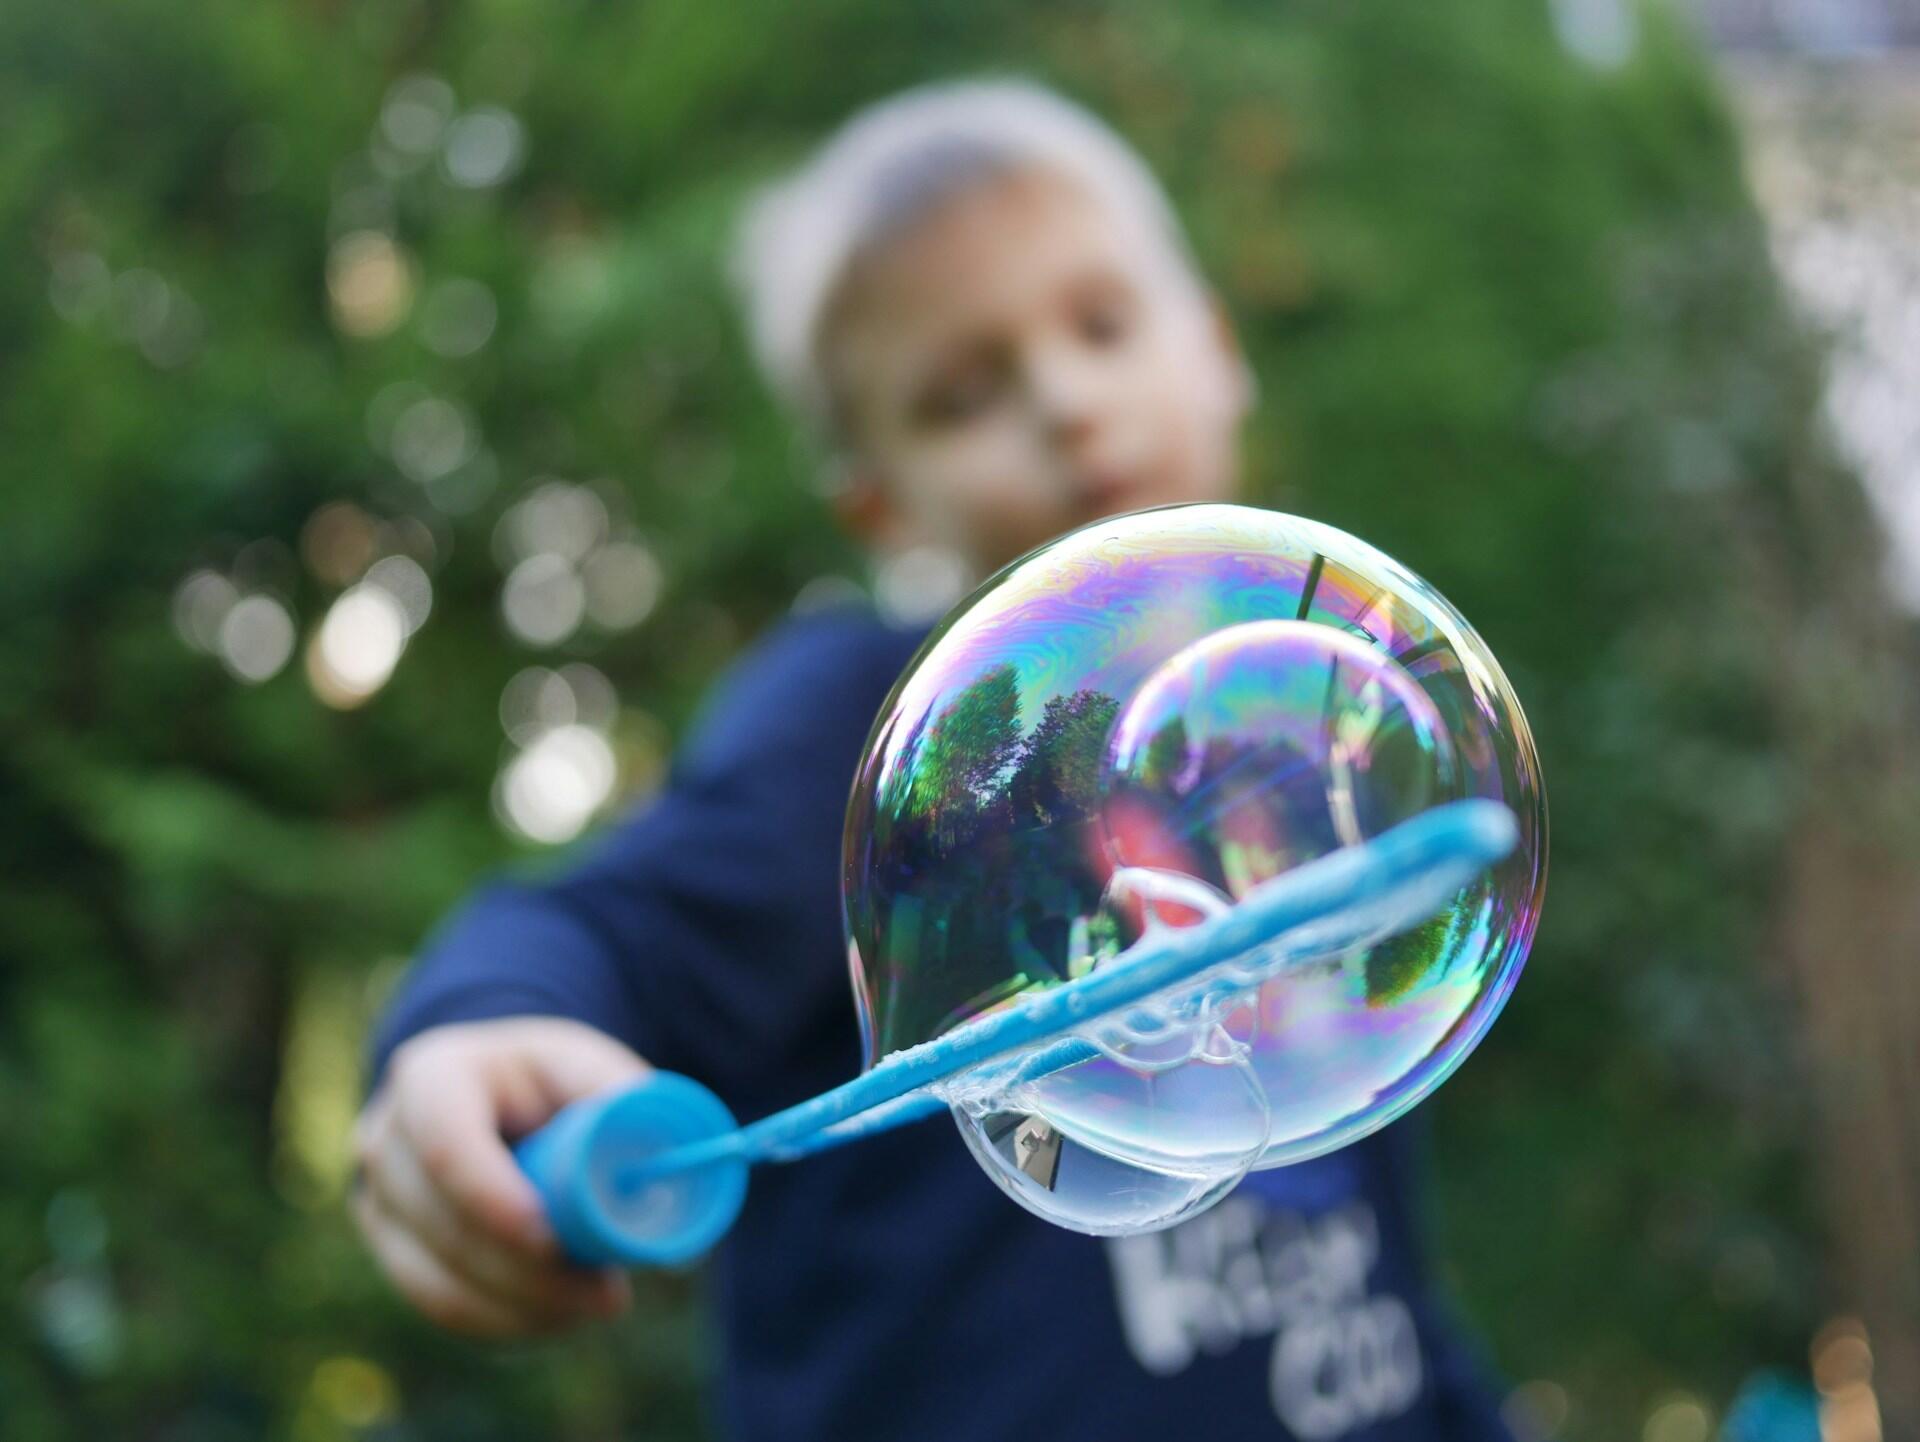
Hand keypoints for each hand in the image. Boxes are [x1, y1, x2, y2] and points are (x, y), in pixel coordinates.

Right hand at [352, 1016, 647, 1336]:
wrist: (496, 1091)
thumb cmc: (554, 1081)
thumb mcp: (592, 1069)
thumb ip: (630, 1105)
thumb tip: (682, 1166)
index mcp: (434, 1075)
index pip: (444, 1141)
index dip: (492, 1196)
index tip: (552, 1239)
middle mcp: (387, 1136)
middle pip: (442, 1222)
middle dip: (526, 1271)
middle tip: (610, 1294)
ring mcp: (377, 1198)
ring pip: (436, 1277)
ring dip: (522, 1305)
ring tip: (601, 1303)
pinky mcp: (392, 1249)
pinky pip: (437, 1304)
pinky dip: (501, 1321)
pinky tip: (557, 1318)